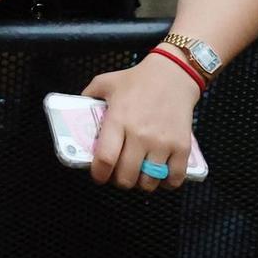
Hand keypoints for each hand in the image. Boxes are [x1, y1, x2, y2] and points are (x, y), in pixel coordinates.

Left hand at [82, 56, 201, 191]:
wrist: (173, 74)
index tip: (98, 175)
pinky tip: (161, 175)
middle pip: (126, 177)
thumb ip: (88, 96)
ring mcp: (162, 143)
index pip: (105, 159)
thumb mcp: (106, 82)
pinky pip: (174, 178)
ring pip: (149, 182)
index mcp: (118, 120)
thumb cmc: (138, 80)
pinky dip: (167, 183)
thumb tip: (75, 112)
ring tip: (139, 173)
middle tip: (119, 173)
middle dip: (119, 180)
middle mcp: (140, 134)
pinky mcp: (182, 147)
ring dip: (142, 183)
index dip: (99, 174)